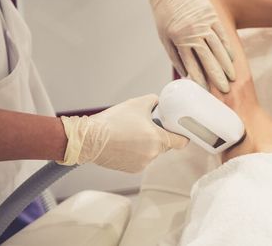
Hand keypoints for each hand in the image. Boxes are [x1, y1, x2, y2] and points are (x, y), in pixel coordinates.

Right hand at [57, 94, 188, 172]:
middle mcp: (153, 154)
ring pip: (151, 152)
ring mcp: (142, 164)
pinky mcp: (131, 169)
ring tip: (130, 134)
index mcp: (158, 139)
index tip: (181, 131)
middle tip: (147, 126)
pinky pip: (140, 159)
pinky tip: (124, 143)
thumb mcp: (137, 104)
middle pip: (164, 145)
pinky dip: (135, 152)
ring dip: (146, 144)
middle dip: (159, 136)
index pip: (181, 142)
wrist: (89, 139)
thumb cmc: (112, 122)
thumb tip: (158, 102)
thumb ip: (153, 101)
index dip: (182, 135)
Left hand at [134, 0, 235, 92]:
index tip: (206, 92)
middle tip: (225, 90)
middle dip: (217, 77)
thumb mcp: (164, 36)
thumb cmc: (164, 13)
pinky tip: (232, 58)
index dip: (200, 80)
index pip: (192, 65)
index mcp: (179, 40)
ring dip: (226, 65)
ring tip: (232, 77)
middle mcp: (193, 33)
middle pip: (208, 59)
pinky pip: (222, 34)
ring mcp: (204, 23)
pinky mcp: (211, 15)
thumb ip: (175, 55)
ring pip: (218, 48)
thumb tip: (186, 74)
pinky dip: (227, 47)